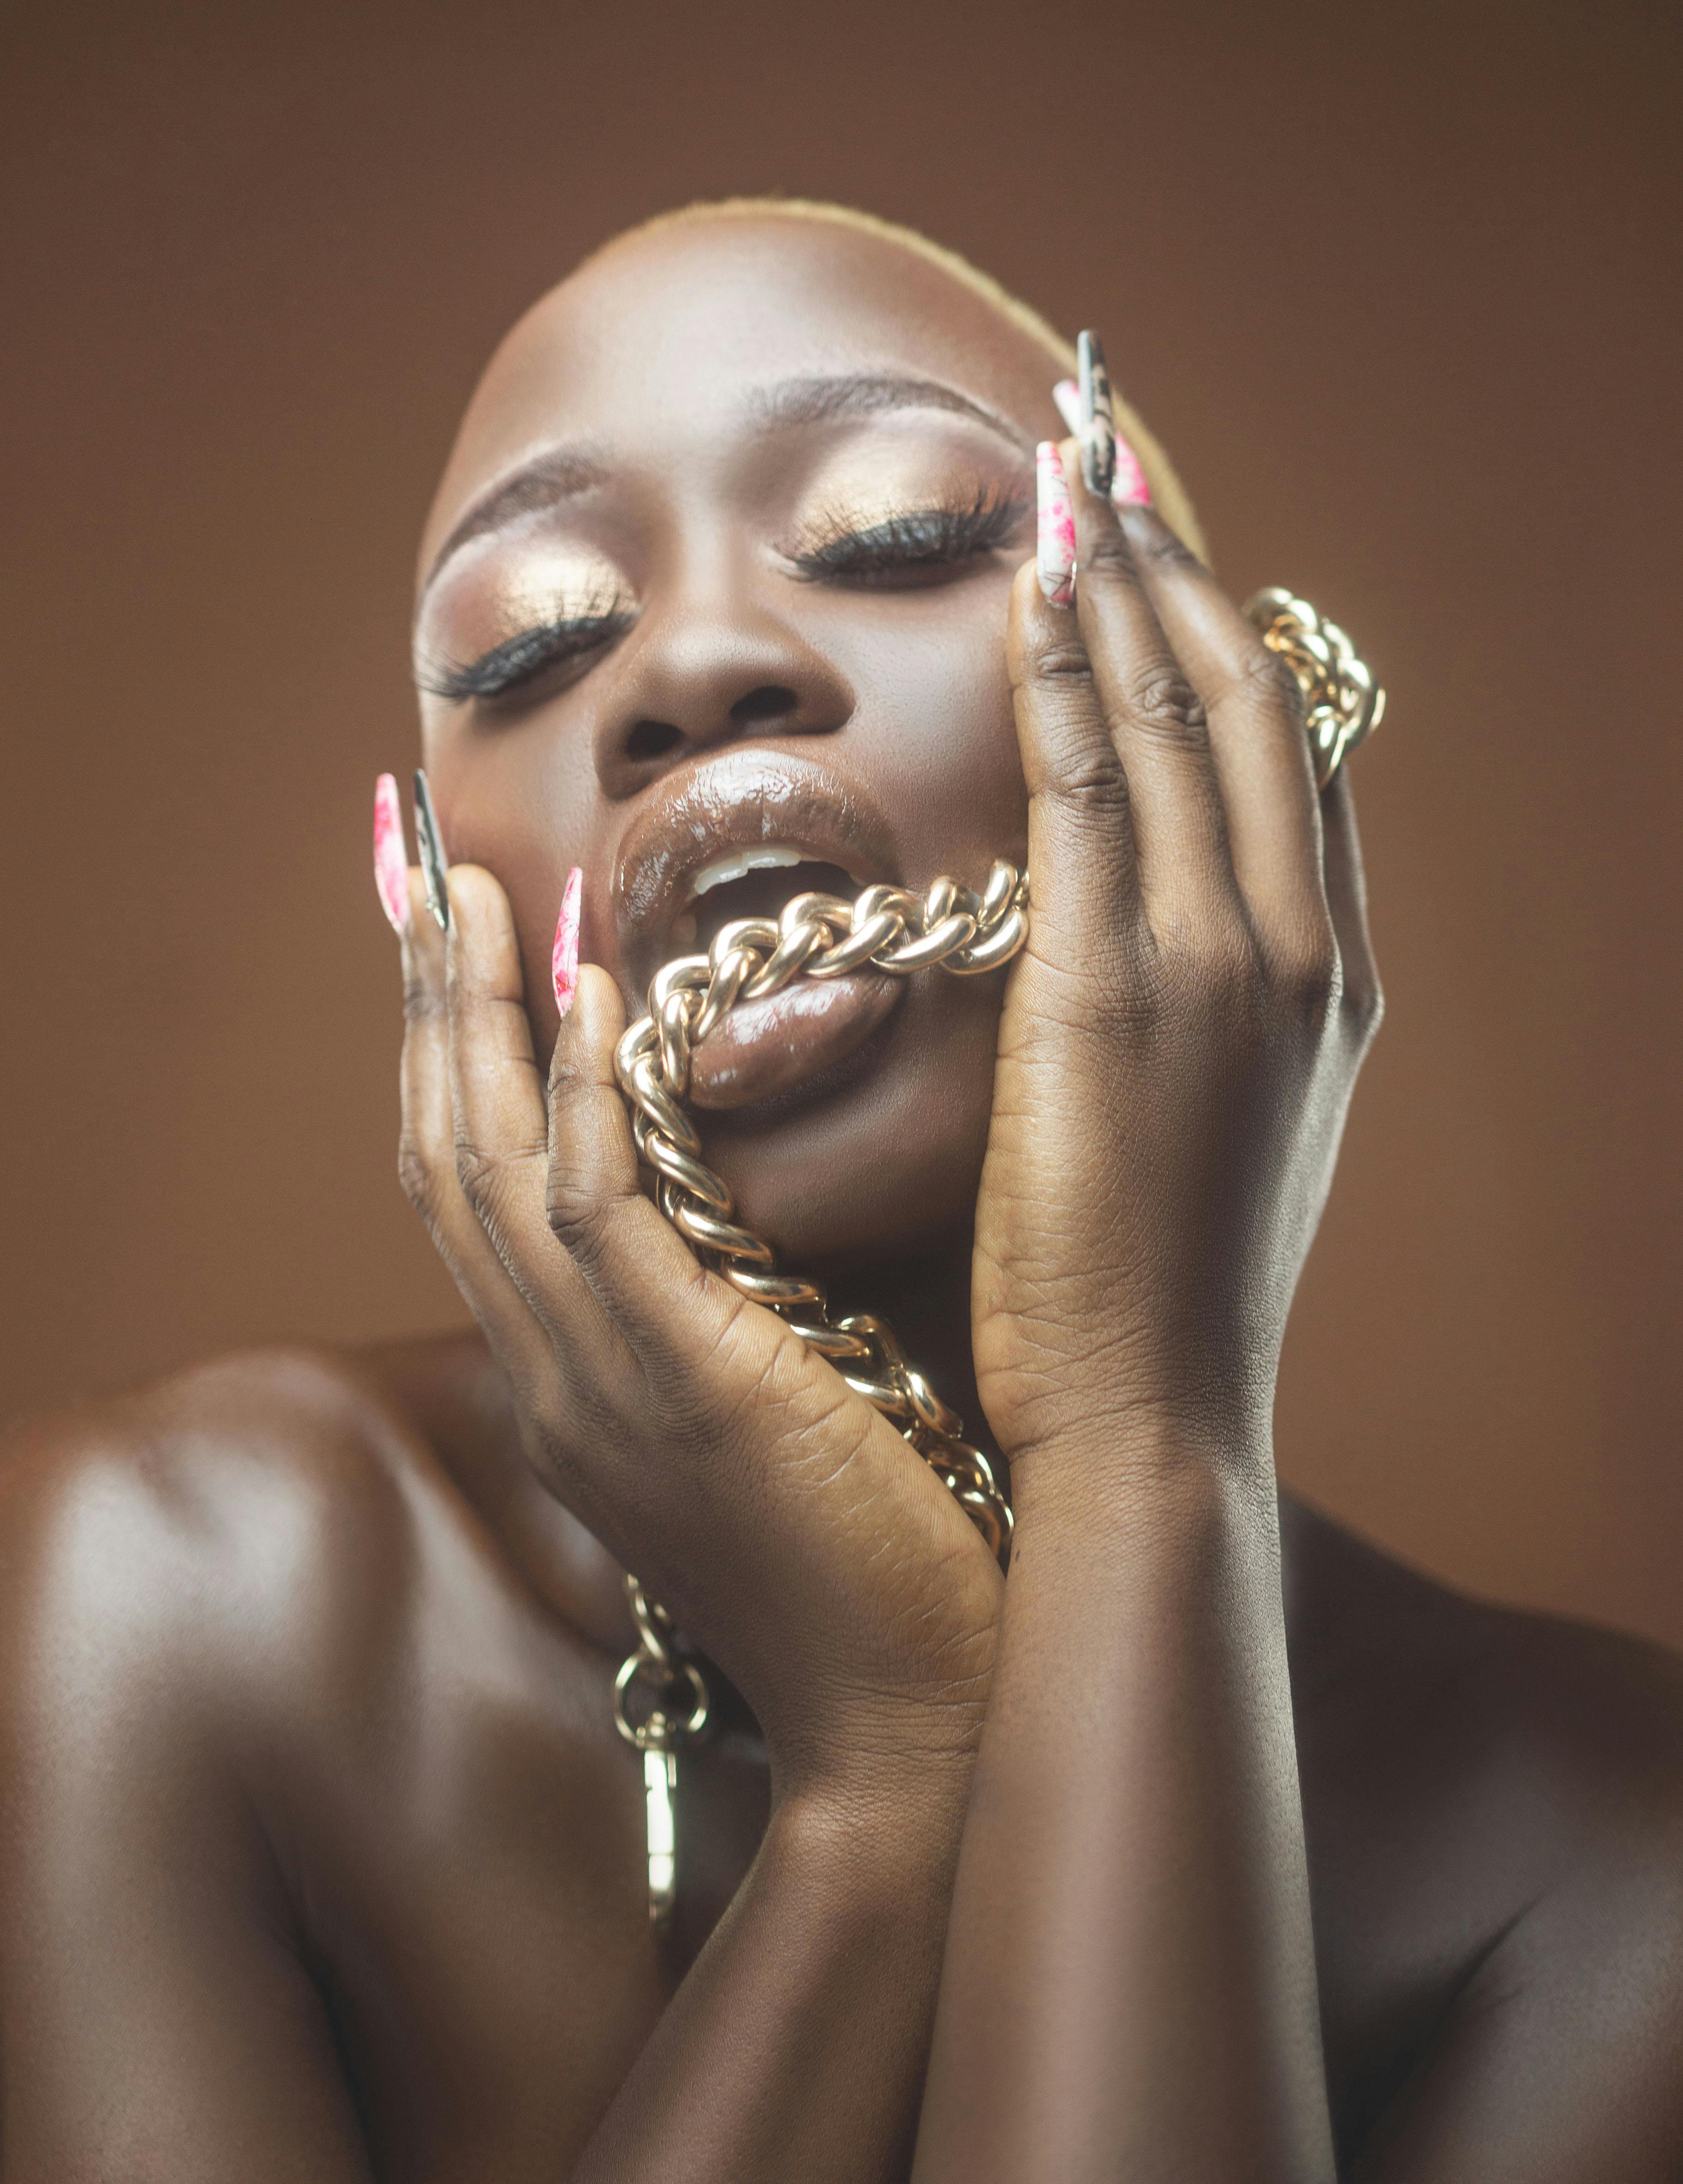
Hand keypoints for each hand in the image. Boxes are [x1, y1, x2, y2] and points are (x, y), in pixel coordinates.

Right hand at [395, 874, 1002, 1797]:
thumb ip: (728, 1311)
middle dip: (433, 1008)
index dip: (452, 1056)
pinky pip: (601, 1215)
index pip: (476, 1189)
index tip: (463, 936)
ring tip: (485, 890)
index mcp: (578, 1380)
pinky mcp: (684, 1387)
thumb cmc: (874, 1548)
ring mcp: (602, 1387)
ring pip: (493, 1170)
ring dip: (483, 1019)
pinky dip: (583, 1099)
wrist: (922, 1711)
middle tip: (428, 869)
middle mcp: (558, 1376)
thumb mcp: (770, 1409)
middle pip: (448, 1157)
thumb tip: (750, 1204)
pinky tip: (602, 998)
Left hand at [972, 447, 1381, 1489]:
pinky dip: (1066, 672)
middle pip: (1248, 700)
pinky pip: (1091, 786)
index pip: (1292, 757)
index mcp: (1330, 979)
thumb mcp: (1227, 1126)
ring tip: (1070, 470)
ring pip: (1178, 717)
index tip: (1170, 548)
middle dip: (1181, 563)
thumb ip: (1213, 1006)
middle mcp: (1296, 947)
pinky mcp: (1118, 990)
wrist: (1156, 1415)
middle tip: (1115, 449)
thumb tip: (1147, 918)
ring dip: (1124, 580)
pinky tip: (1035, 586)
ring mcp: (1221, 961)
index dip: (1233, 631)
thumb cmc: (1167, 1287)